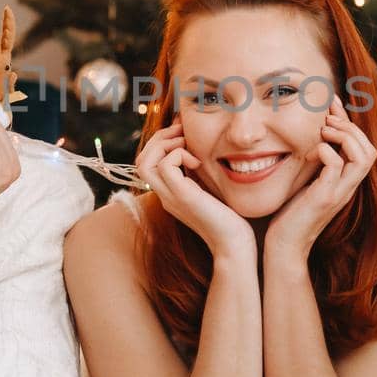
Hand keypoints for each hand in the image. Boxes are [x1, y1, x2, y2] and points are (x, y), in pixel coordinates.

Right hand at [134, 120, 254, 261]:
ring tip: (187, 143)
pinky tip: (198, 162)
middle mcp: (165, 195)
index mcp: (169, 193)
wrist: (234, 244)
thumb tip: (199, 149)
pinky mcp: (182, 196)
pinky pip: (165, 166)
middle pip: (141, 160)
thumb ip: (200, 173)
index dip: (161, 143)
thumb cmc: (230, 218)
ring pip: (144, 162)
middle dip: (159, 138)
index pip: (147, 163)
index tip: (183, 134)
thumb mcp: (210, 189)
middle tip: (182, 132)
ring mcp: (170, 197)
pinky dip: (179, 154)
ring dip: (165, 144)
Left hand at [265, 98, 376, 260]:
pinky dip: (327, 152)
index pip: (364, 147)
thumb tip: (314, 138)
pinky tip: (312, 150)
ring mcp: (338, 193)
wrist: (284, 246)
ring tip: (323, 131)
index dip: (351, 123)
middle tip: (327, 119)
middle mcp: (348, 187)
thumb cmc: (292, 214)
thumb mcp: (308, 183)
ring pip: (363, 157)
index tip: (332, 104)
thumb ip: (315, 163)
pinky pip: (336, 167)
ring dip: (344, 137)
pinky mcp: (324, 198)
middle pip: (371, 151)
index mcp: (346, 182)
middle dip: (351, 128)